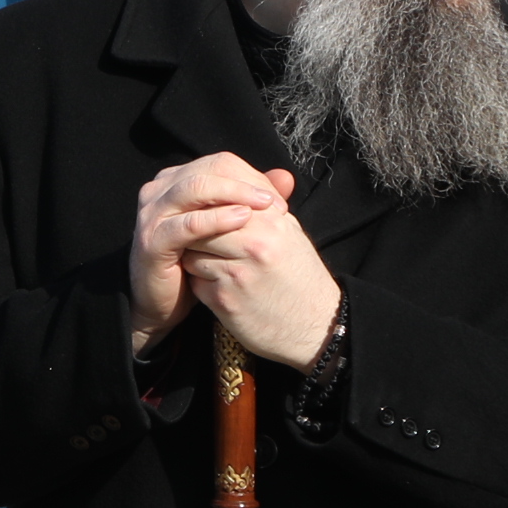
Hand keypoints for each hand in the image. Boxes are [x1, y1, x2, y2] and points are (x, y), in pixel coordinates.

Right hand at [131, 155, 286, 347]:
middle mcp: (158, 191)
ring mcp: (152, 215)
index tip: (279, 199)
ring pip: (195, 188)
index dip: (251, 176)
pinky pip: (187, 223)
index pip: (219, 163)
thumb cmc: (197, 264)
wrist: (163, 305)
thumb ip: (252, 201)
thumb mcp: (227, 229)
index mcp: (175, 182)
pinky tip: (241, 221)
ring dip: (233, 194)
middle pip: (207, 170)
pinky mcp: (152, 241)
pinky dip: (216, 219)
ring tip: (263, 206)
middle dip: (245, 182)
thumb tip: (286, 177)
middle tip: (274, 201)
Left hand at [170, 162, 337, 366]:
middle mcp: (255, 244)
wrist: (317, 328)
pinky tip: (216, 286)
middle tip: (197, 239)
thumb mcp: (289, 234)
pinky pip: (194, 280)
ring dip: (193, 256)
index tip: (202, 214)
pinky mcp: (225, 300)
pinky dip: (198, 282)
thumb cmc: (300, 277)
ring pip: (191, 251)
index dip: (207, 207)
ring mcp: (238, 272)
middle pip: (200, 223)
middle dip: (194, 231)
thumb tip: (232, 178)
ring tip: (211, 263)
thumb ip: (261, 206)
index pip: (220, 199)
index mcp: (271, 222)